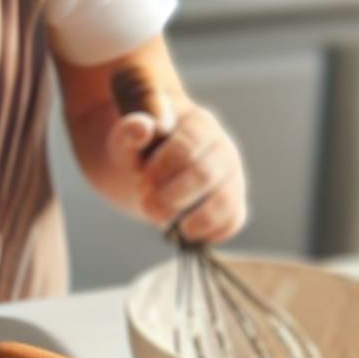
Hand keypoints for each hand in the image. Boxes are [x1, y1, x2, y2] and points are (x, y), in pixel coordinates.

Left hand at [107, 102, 246, 244]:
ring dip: (189, 219)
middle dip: (168, 197)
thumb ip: (128, 132)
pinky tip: (182, 229)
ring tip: (165, 221)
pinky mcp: (232, 203)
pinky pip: (232, 221)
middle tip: (147, 202)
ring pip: (225, 201)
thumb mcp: (126, 139)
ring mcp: (231, 177)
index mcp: (199, 125)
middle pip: (204, 175)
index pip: (188, 146)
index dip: (160, 169)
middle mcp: (222, 150)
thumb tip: (142, 128)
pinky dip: (206, 232)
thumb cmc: (140, 151)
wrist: (149, 171)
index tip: (142, 179)